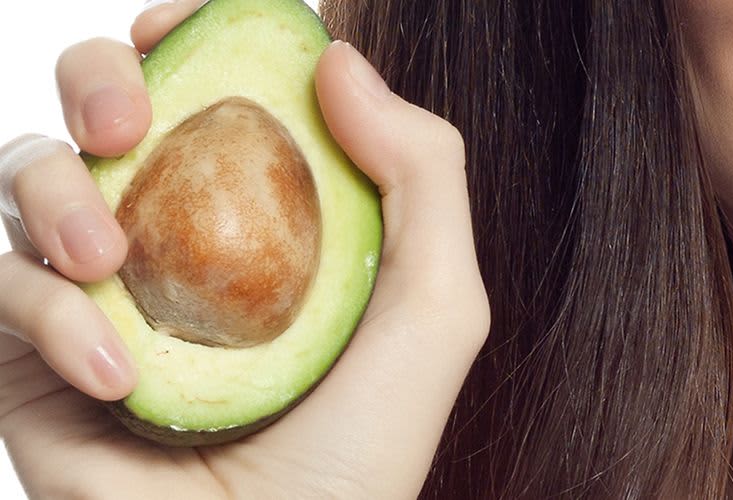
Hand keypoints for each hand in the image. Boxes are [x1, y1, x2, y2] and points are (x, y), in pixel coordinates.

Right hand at [0, 1, 487, 497]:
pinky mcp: (32, 357)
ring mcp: (100, 296)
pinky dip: (47, 318)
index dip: (187, 40)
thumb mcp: (432, 305)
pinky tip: (114, 375)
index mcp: (265, 216)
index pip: (212, 94)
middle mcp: (178, 242)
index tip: (178, 24)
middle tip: (122, 119)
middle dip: (95, 82)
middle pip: (101, 109)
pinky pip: (2, 288)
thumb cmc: (363, 450)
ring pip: (29, 177)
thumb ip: (422, 173)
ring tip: (105, 265)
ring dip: (55, 197)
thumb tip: (337, 59)